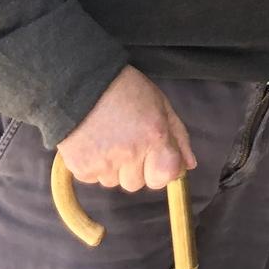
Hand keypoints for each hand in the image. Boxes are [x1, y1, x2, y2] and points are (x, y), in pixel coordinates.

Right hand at [58, 65, 196, 192]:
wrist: (80, 84)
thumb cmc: (125, 89)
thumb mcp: (160, 104)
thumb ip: (177, 135)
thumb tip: (189, 165)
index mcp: (155, 136)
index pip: (167, 175)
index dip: (163, 169)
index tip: (156, 158)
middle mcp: (131, 153)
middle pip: (139, 183)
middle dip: (136, 168)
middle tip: (128, 141)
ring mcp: (105, 164)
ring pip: (115, 182)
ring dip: (115, 167)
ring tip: (109, 138)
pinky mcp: (82, 169)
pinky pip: (94, 179)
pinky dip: (95, 165)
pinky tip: (94, 142)